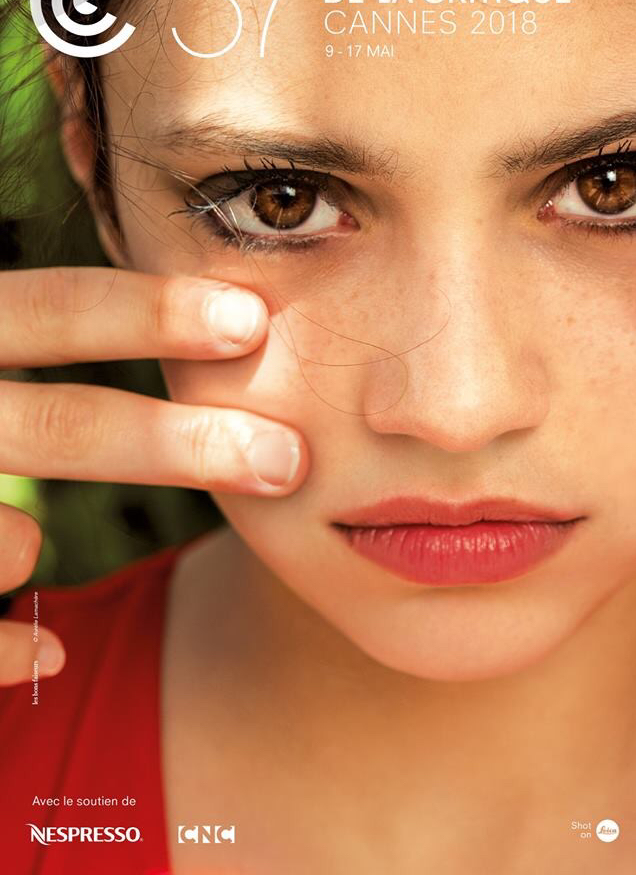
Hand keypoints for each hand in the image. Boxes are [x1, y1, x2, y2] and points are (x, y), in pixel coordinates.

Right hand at [0, 267, 307, 685]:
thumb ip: (17, 333)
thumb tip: (163, 350)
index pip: (44, 310)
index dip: (146, 313)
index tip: (253, 322)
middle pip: (49, 423)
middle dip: (173, 442)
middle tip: (284, 460)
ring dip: (16, 540)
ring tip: (30, 542)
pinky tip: (50, 649)